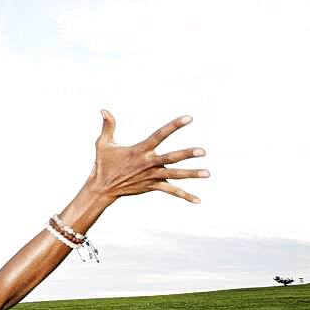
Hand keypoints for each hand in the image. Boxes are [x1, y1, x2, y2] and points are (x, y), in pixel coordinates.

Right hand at [89, 110, 208, 204]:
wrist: (102, 188)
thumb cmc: (103, 164)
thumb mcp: (103, 144)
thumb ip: (108, 126)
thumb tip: (102, 110)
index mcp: (139, 150)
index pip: (159, 135)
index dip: (174, 126)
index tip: (189, 118)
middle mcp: (148, 163)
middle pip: (171, 157)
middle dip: (187, 154)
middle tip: (203, 151)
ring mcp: (151, 176)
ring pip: (175, 175)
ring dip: (191, 174)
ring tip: (207, 173)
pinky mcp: (152, 186)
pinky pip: (171, 191)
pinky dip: (184, 196)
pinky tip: (198, 200)